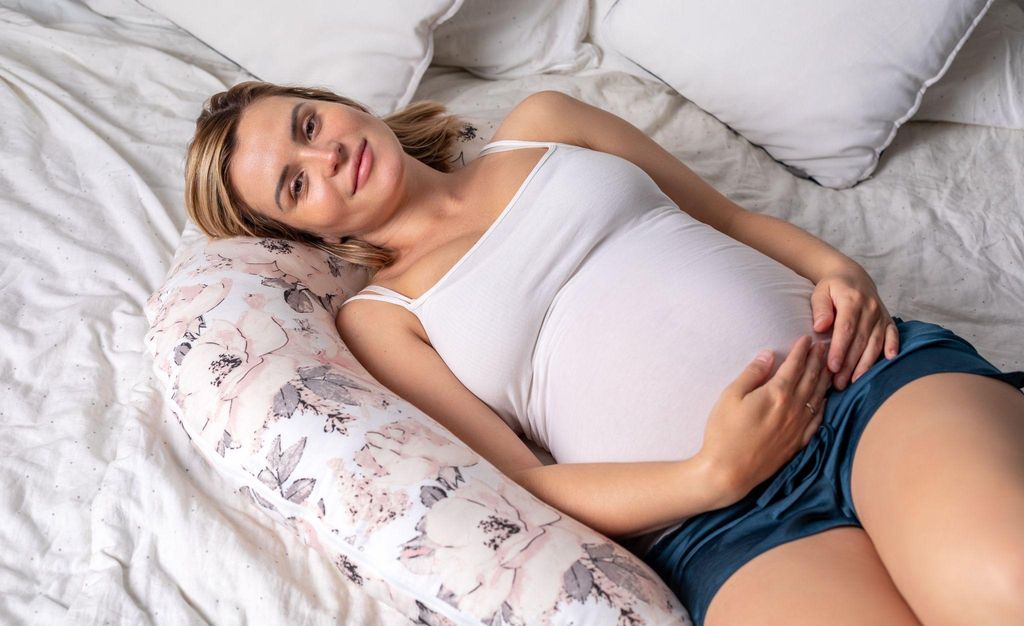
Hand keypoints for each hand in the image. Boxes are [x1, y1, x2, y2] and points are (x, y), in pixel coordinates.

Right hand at [699, 335, 831, 501]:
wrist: (729, 472)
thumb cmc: (724, 432)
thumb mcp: (730, 396)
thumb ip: (752, 374)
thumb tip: (768, 355)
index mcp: (776, 393)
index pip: (795, 365)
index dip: (802, 350)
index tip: (807, 339)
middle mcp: (794, 408)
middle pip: (811, 378)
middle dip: (818, 360)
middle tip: (824, 346)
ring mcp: (798, 426)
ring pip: (818, 397)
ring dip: (824, 378)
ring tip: (828, 366)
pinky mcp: (798, 442)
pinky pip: (818, 419)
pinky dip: (823, 405)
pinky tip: (825, 399)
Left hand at [810, 265, 898, 389]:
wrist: (853, 276)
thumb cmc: (832, 288)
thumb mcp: (820, 292)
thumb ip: (820, 309)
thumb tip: (820, 327)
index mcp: (852, 301)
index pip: (846, 329)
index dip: (840, 349)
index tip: (832, 367)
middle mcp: (870, 308)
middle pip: (860, 341)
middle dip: (850, 364)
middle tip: (839, 384)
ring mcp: (881, 315)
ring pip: (875, 343)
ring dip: (866, 364)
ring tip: (855, 381)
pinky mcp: (888, 319)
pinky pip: (893, 334)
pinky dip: (892, 347)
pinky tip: (889, 360)